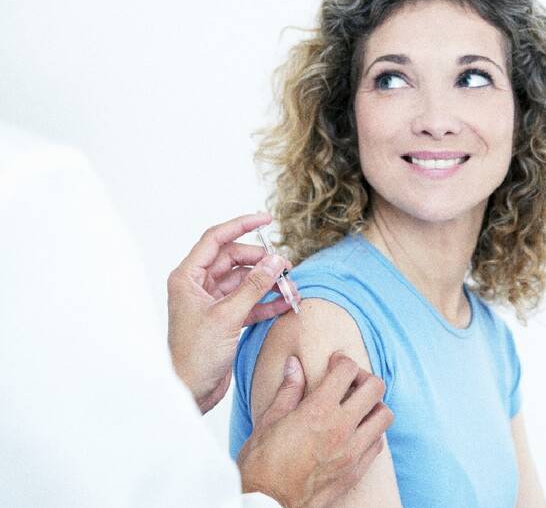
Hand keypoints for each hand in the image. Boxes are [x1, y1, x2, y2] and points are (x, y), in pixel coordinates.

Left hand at [167, 212, 298, 412]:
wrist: (189, 392)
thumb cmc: (194, 357)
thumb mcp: (227, 317)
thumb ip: (253, 287)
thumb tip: (274, 262)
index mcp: (188, 277)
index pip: (216, 239)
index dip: (242, 226)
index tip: (267, 219)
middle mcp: (199, 286)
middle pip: (236, 260)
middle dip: (263, 262)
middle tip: (285, 268)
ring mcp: (213, 303)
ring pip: (246, 281)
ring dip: (268, 283)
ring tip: (290, 288)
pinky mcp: (225, 320)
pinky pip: (250, 302)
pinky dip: (267, 302)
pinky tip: (286, 303)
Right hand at [238, 353, 393, 507]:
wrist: (268, 505)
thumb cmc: (262, 466)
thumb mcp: (269, 421)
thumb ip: (288, 390)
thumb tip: (294, 365)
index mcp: (318, 410)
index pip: (348, 370)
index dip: (342, 361)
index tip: (335, 364)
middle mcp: (341, 427)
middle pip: (375, 388)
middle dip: (365, 378)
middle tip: (351, 382)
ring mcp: (352, 451)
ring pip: (384, 416)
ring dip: (374, 406)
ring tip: (358, 408)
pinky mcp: (356, 471)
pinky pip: (378, 443)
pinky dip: (372, 433)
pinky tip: (357, 433)